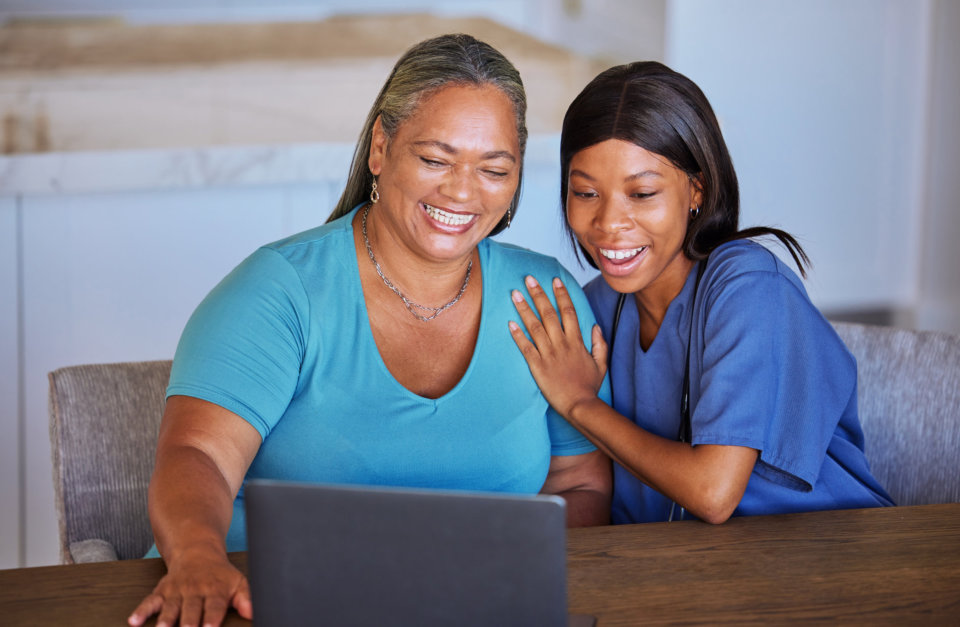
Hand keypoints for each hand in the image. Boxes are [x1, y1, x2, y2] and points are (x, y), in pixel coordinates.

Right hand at [128, 545, 251, 626]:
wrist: (197, 551)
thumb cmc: (220, 574)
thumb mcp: (238, 582)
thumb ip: (246, 599)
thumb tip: (253, 613)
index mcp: (215, 590)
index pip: (215, 606)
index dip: (212, 618)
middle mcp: (195, 590)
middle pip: (191, 609)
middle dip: (188, 623)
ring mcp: (177, 591)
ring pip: (170, 607)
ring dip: (166, 619)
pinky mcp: (162, 591)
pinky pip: (150, 601)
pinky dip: (141, 611)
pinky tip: (133, 621)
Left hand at [508, 275, 607, 417]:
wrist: (579, 406)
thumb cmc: (589, 387)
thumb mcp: (601, 364)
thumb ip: (599, 344)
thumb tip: (595, 327)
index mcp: (576, 342)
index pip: (568, 312)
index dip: (561, 294)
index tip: (554, 280)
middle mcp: (561, 344)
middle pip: (548, 314)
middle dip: (538, 294)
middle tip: (528, 278)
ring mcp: (548, 354)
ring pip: (534, 327)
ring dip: (524, 309)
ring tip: (515, 294)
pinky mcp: (537, 366)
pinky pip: (525, 347)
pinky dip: (517, 334)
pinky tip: (509, 322)